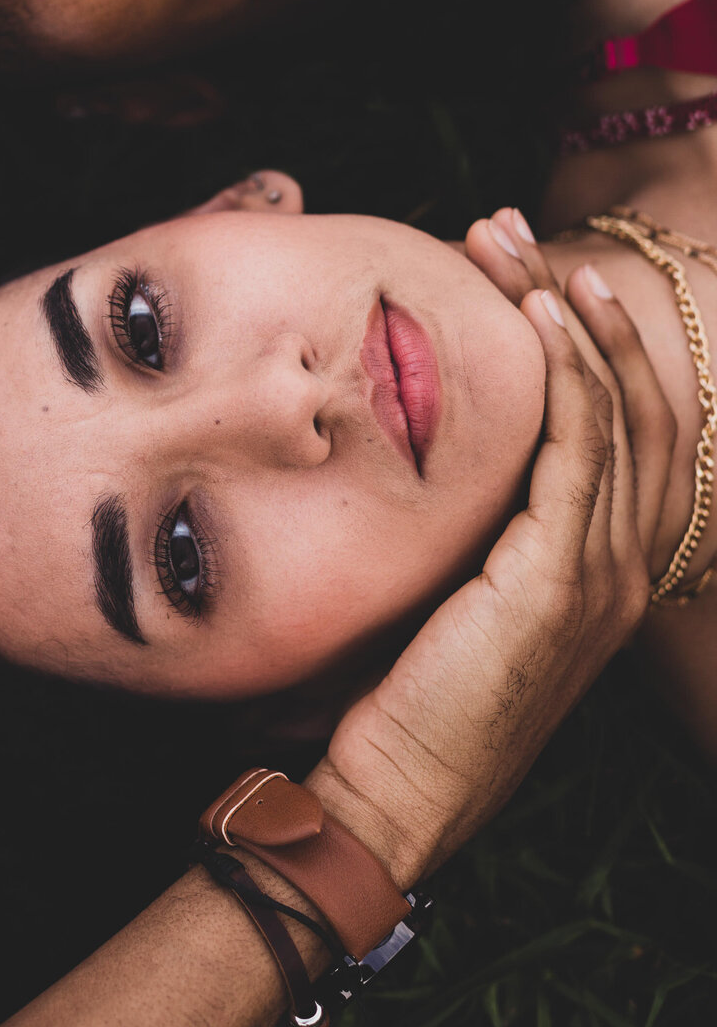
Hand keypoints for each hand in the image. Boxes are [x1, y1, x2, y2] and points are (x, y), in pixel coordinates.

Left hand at [308, 242, 672, 886]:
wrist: (390, 795)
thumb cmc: (399, 693)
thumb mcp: (448, 588)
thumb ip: (464, 520)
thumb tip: (413, 432)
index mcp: (602, 570)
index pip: (624, 427)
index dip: (588, 340)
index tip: (523, 269)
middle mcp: (625, 569)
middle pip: (636, 402)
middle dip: (579, 304)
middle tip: (514, 231)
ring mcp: (605, 577)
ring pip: (618, 410)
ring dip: (570, 314)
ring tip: (514, 244)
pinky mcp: (563, 583)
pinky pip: (584, 450)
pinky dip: (573, 372)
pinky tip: (537, 312)